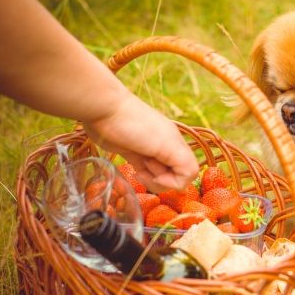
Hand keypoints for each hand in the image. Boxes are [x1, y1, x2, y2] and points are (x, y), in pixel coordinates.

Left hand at [83, 92, 198, 192]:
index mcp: (177, 144)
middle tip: (146, 168)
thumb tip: (182, 183)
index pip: (189, 172)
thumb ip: (183, 162)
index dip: (176, 181)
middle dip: (162, 180)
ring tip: (139, 169)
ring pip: (159, 176)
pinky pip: (145, 171)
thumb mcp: (167, 144)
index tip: (158, 175)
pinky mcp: (134, 154)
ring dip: (150, 179)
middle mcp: (167, 148)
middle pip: (175, 176)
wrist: (104, 110)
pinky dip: (142, 176)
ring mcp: (150, 151)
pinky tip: (134, 171)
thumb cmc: (136, 126)